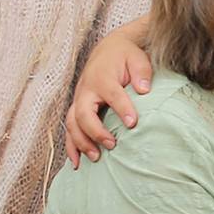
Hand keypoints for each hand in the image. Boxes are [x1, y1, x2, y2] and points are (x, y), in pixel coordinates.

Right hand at [65, 23, 155, 165]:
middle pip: (83, 113)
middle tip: (112, 145)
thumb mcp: (137, 58)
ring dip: (82, 142)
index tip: (133, 124)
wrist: (108, 50)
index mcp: (102, 78)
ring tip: (96, 158)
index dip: (122, 109)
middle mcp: (86, 90)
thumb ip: (142, 72)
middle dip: (96, 131)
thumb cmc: (125, 56)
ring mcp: (79, 100)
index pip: (112, 95)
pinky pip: (69, 130)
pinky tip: (77, 164)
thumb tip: (144, 90)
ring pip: (73, 124)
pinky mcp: (77, 109)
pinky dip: (71, 147)